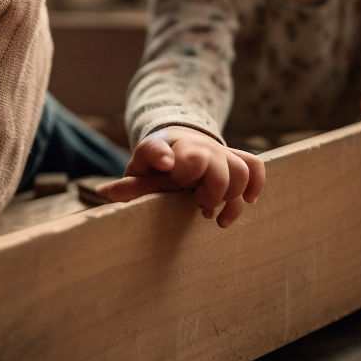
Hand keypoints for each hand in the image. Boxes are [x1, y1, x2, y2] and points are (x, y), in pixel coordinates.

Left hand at [98, 126, 264, 227]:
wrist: (177, 144)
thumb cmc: (156, 165)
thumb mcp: (141, 174)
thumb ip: (130, 186)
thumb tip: (104, 192)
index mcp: (166, 148)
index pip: (168, 150)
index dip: (168, 158)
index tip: (168, 166)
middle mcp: (197, 146)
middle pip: (215, 164)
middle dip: (212, 191)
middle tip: (200, 207)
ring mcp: (218, 151)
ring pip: (240, 170)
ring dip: (232, 197)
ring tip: (215, 216)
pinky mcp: (235, 159)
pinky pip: (255, 166)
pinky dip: (255, 185)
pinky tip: (245, 202)